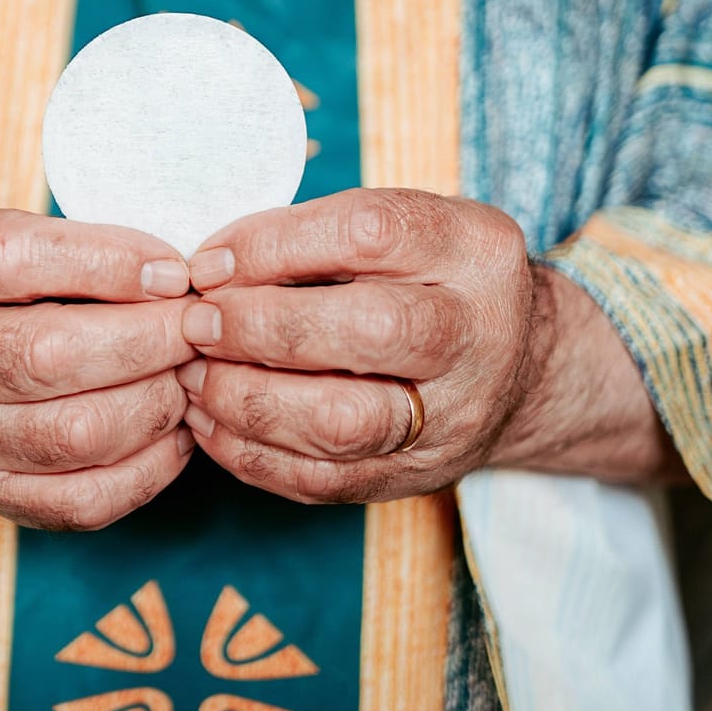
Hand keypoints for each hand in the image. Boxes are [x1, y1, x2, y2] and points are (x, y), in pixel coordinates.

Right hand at [0, 209, 199, 529]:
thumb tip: (176, 280)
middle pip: (49, 354)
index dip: (108, 263)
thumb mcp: (6, 240)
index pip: (11, 259)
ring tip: (187, 375)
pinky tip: (173, 431)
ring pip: (76, 433)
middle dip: (150, 339)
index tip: (173, 273)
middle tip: (199, 328)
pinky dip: (150, 467)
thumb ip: (80, 246)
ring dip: (157, 402)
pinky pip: (85, 499)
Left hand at [175, 189, 548, 503]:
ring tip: (192, 374)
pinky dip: (250, 453)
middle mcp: (477, 333)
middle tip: (197, 323)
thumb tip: (209, 268)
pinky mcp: (417, 477)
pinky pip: (323, 480)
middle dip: (261, 327)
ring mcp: (453, 416)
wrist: (518, 368)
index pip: (369, 234)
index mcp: (473, 249)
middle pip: (371, 330)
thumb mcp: (402, 230)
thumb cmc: (430, 281)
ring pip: (343, 422)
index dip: (273, 246)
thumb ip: (316, 236)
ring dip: (245, 398)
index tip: (211, 262)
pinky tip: (209, 421)